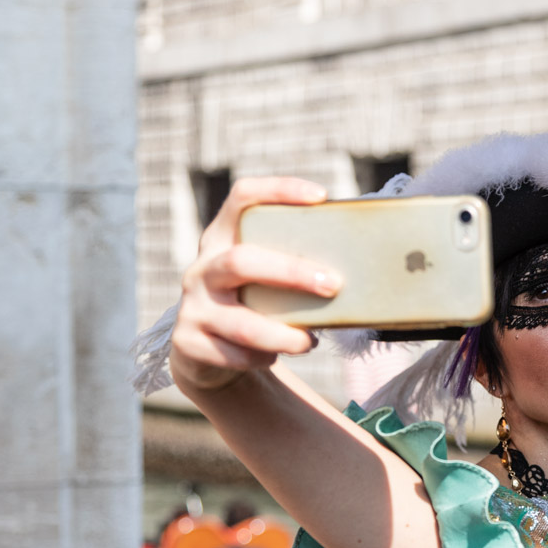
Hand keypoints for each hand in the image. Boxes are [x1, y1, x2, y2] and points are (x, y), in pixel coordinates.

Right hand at [169, 177, 340, 393]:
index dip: (278, 190)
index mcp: (222, 239)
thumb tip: (359, 265)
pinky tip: (279, 356)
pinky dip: (263, 357)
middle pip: (242, 261)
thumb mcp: (264, 279)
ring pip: (241, 322)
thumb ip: (292, 265)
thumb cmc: (253, 304)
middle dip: (291, 273)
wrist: (205, 352)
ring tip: (310, 341)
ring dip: (282, 334)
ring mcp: (192, 307)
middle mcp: (203, 268)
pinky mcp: (189, 343)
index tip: (320, 196)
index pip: (243, 198)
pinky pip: (233, 354)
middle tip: (333, 285)